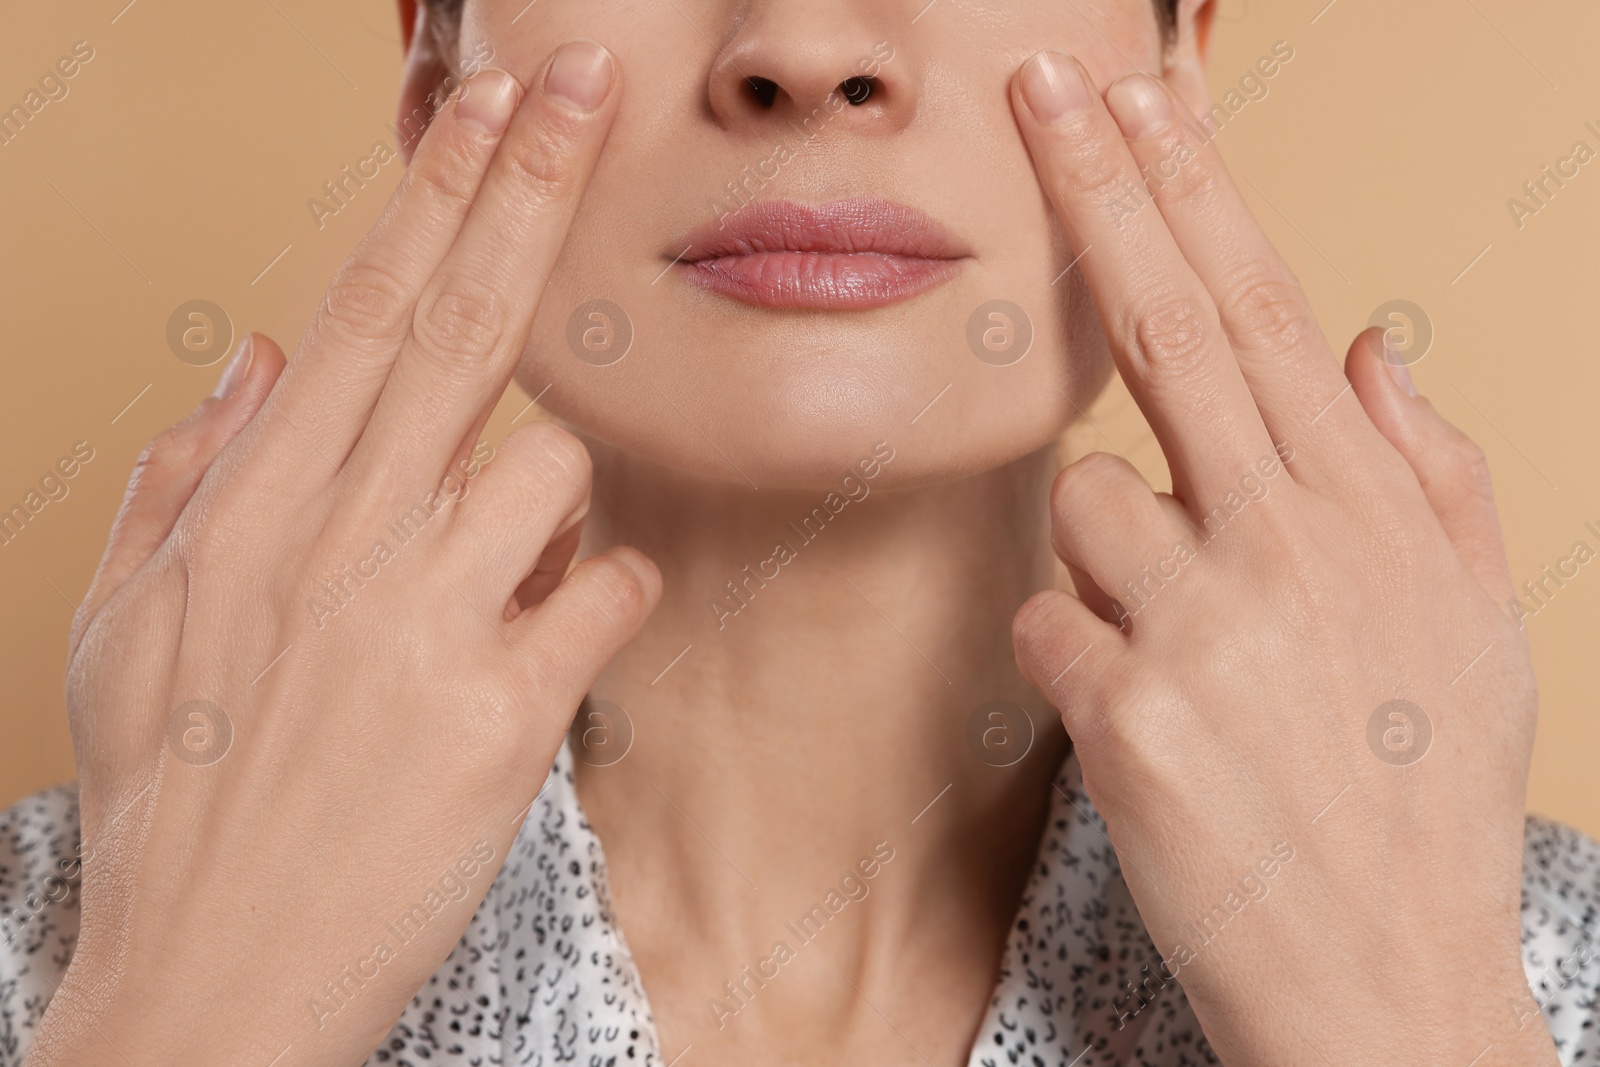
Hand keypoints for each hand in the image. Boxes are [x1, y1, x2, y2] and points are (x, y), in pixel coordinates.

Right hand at [29, 42, 655, 1066]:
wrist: (212, 978)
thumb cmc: (176, 802)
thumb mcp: (127, 630)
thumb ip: (187, 481)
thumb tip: (253, 356)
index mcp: (253, 515)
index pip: (357, 313)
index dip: (432, 198)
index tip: (483, 105)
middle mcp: (338, 545)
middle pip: (455, 330)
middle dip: (526, 190)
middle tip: (584, 86)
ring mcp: (423, 624)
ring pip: (556, 470)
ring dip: (553, 509)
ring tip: (492, 584)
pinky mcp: (501, 714)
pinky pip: (607, 596)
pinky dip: (602, 602)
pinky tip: (553, 642)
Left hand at [1008, 52, 1554, 1064]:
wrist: (1383, 972)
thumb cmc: (1421, 790)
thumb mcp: (1472, 624)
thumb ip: (1428, 470)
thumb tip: (1373, 339)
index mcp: (1364, 511)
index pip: (1267, 310)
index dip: (1197, 195)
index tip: (1148, 100)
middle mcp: (1285, 542)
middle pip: (1169, 329)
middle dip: (1101, 192)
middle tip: (1047, 87)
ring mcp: (1202, 624)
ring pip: (1085, 505)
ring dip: (1113, 563)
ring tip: (1189, 656)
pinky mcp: (1126, 712)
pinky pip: (1047, 626)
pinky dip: (1076, 659)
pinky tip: (1150, 723)